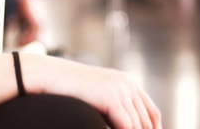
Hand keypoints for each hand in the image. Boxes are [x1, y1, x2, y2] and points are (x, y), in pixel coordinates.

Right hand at [21, 53, 161, 128]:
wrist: (47, 76)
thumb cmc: (66, 89)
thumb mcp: (96, 95)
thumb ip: (113, 105)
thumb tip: (124, 124)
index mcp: (126, 81)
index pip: (152, 112)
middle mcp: (127, 83)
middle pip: (147, 120)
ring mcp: (120, 89)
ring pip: (138, 125)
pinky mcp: (112, 97)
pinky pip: (127, 126)